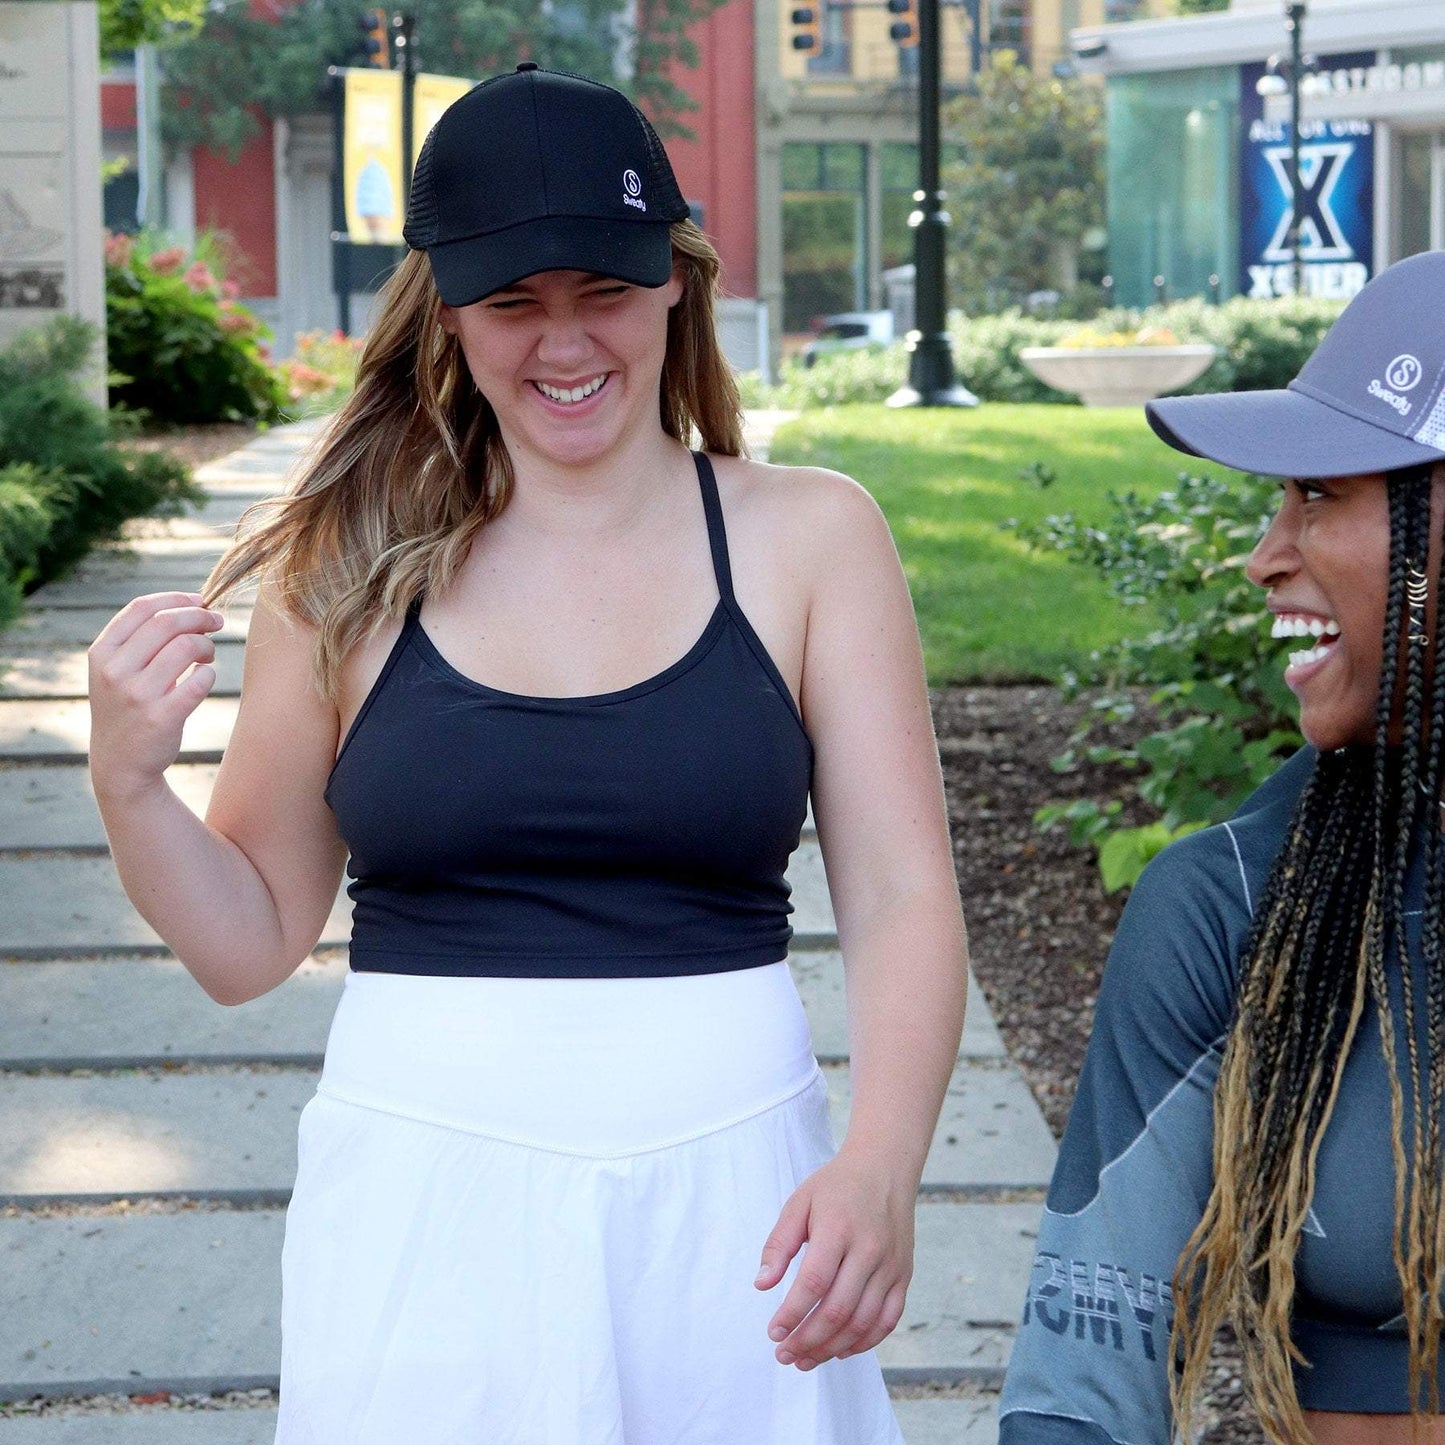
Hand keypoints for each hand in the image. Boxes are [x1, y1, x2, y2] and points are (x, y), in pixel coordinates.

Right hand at [88, 591, 224, 799]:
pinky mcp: (162, 717)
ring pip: (187, 646)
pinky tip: (205, 677)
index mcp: (102, 653)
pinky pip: (200, 681)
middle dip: (200, 616)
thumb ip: (139, 640)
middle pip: (167, 622)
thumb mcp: (115, 671)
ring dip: (207, 645)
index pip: (141, 608)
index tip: (199, 600)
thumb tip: (190, 604)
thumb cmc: (127, 708)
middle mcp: (115, 671)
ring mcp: (137, 694)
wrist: (120, 764)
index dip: (175, 598)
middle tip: (217, 622)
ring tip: (207, 655)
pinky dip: (209, 674)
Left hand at [753, 1150, 914, 1370]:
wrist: (884, 1169)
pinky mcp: (903, 1276)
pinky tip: (840, 1350)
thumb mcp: (799, 1203)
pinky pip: (887, 1320)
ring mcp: (890, 1266)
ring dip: (831, 1348)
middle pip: (838, 1310)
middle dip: (807, 1340)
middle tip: (784, 1355)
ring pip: (863, 1322)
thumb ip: (778, 1244)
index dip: (792, 1314)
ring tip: (806, 1359)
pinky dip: (864, 1342)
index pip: (813, 1283)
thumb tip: (762, 1285)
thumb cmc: (836, 1186)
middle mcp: (869, 1250)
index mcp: (838, 1228)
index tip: (774, 1332)